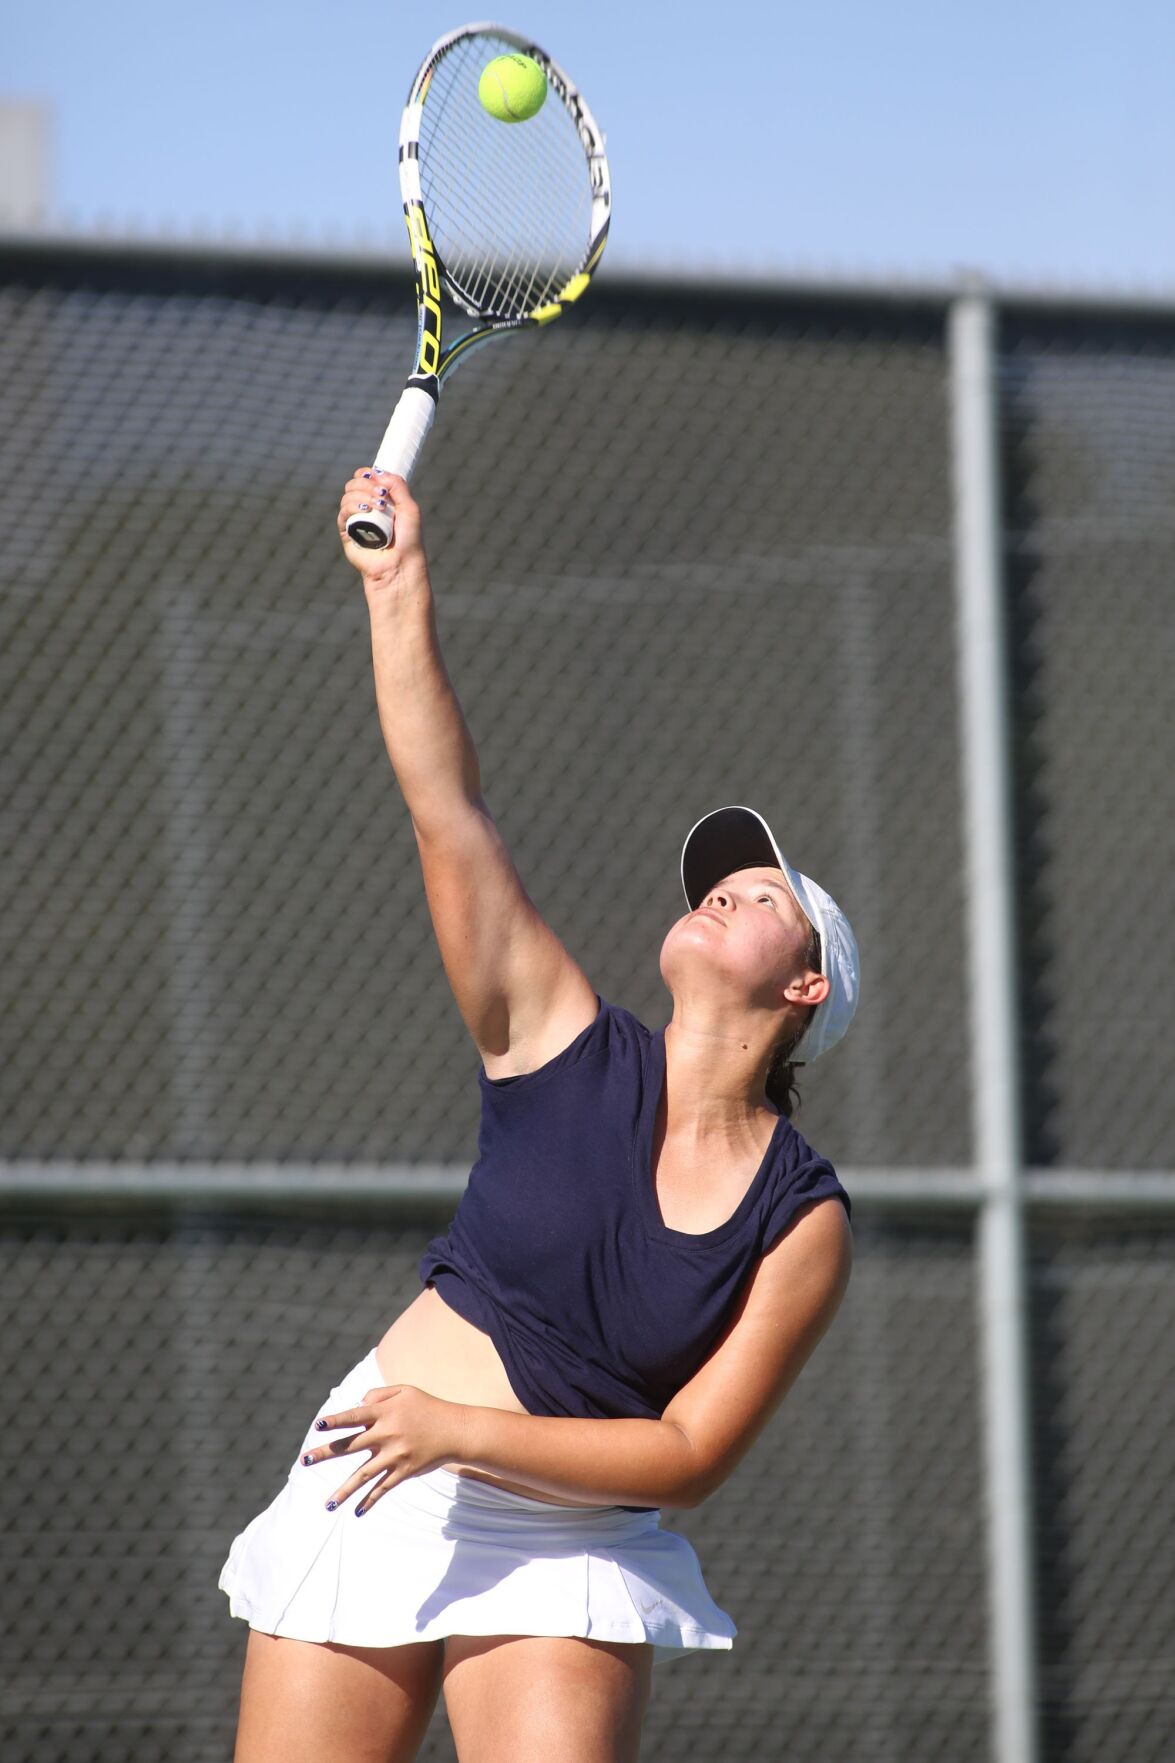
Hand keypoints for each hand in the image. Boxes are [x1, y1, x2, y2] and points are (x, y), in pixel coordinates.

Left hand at [301, 1382, 468, 1515]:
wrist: (455, 1430)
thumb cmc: (427, 1407)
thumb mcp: (405, 1391)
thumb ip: (378, 1395)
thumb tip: (357, 1404)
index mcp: (384, 1413)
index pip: (354, 1417)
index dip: (336, 1420)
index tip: (318, 1426)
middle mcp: (386, 1434)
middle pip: (349, 1445)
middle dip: (325, 1453)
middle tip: (304, 1460)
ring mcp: (394, 1455)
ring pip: (363, 1475)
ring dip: (343, 1491)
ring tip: (327, 1506)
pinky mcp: (403, 1472)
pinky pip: (382, 1489)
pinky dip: (369, 1501)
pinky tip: (356, 1512)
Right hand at [337, 471, 428, 602]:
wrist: (400, 564)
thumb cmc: (408, 540)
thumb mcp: (410, 509)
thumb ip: (398, 486)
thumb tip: (378, 472)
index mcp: (381, 501)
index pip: (366, 478)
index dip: (368, 474)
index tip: (376, 476)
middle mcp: (367, 508)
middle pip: (354, 484)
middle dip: (366, 484)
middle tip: (381, 495)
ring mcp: (356, 520)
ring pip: (347, 496)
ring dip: (362, 495)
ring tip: (379, 506)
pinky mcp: (347, 533)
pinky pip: (343, 512)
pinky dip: (352, 507)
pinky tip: (365, 511)